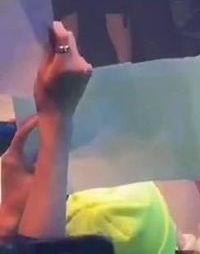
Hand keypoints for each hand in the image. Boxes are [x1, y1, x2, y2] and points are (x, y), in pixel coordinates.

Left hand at [0, 116, 37, 235]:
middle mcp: (8, 157)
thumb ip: (47, 160)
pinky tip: (44, 146)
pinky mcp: (12, 168)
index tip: (43, 116)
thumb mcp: (39, 177)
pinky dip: (32, 147)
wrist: (12, 216)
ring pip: (22, 144)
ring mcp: (9, 162)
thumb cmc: (24, 197)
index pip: (21, 134)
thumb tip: (57, 146)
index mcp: (12, 157)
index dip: (32, 124)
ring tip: (49, 130)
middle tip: (49, 120)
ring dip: (34, 138)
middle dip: (34, 128)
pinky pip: (23, 151)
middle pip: (21, 137)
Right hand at [34, 22, 91, 121]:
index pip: (65, 37)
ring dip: (67, 48)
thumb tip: (52, 36)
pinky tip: (64, 64)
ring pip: (75, 49)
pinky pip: (78, 57)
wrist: (59, 115)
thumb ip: (49, 52)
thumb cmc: (45, 95)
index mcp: (67, 63)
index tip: (51, 25)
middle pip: (71, 41)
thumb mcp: (42, 72)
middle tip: (51, 38)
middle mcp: (80, 62)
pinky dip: (71, 56)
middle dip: (62, 37)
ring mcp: (87, 67)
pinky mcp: (89, 71)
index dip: (58, 28)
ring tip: (57, 54)